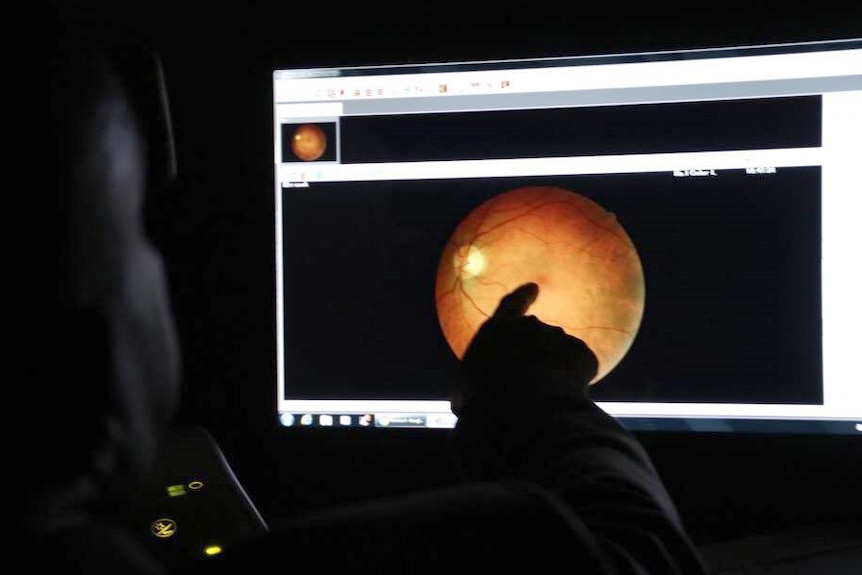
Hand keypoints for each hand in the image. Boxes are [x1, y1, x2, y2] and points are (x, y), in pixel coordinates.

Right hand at [452, 283, 598, 415]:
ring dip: (556, 373)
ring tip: (542, 400)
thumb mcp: (466, 392)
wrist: (525, 413)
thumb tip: (472, 395)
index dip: (523, 295)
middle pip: (538, 336)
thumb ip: (474, 384)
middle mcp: (531, 326)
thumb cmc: (487, 404)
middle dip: (538, 354)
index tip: (535, 287)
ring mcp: (559, 337)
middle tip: (532, 384)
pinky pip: (581, 369)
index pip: (512, 303)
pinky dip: (575, 384)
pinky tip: (561, 400)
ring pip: (561, 356)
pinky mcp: (582, 354)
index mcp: (498, 328)